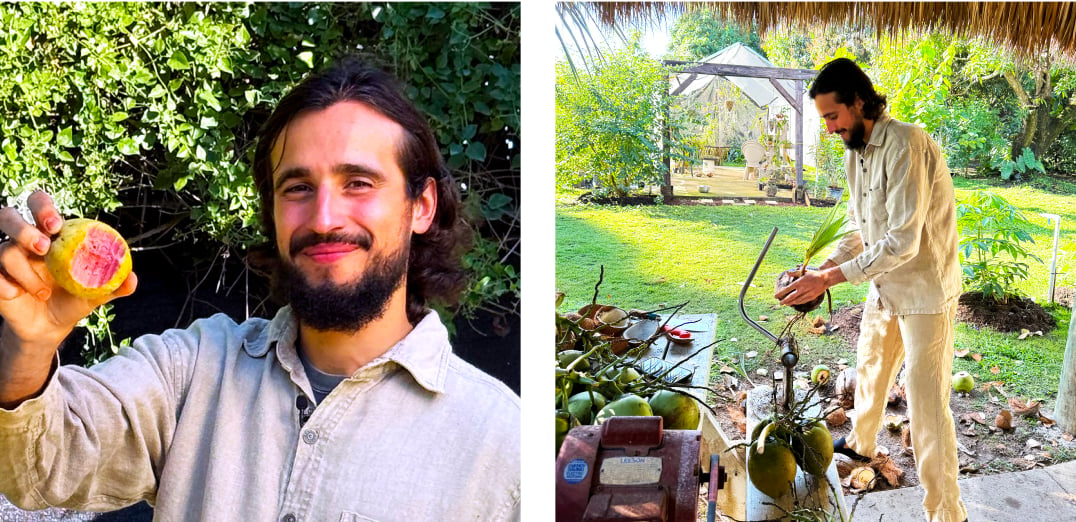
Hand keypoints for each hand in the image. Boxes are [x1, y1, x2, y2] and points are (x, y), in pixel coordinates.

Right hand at [0, 191, 136, 348]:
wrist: (50, 327)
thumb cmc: (73, 299)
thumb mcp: (96, 293)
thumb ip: (114, 284)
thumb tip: (132, 279)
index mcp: (51, 235)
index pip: (39, 205)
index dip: (43, 207)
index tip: (56, 224)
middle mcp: (24, 241)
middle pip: (8, 215)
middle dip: (24, 228)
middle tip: (43, 247)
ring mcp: (6, 258)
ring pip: (4, 249)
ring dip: (26, 272)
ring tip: (44, 292)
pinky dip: (4, 285)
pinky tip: (17, 295)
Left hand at [775, 269, 828, 306]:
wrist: (825, 279)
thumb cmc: (813, 274)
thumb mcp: (804, 271)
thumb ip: (794, 273)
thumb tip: (787, 273)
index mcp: (799, 282)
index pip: (787, 289)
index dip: (781, 293)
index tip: (775, 296)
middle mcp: (802, 289)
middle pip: (791, 297)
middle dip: (784, 301)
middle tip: (780, 303)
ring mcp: (807, 294)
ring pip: (797, 300)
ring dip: (790, 303)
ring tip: (785, 304)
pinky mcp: (811, 297)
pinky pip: (802, 301)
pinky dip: (797, 303)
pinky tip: (794, 303)